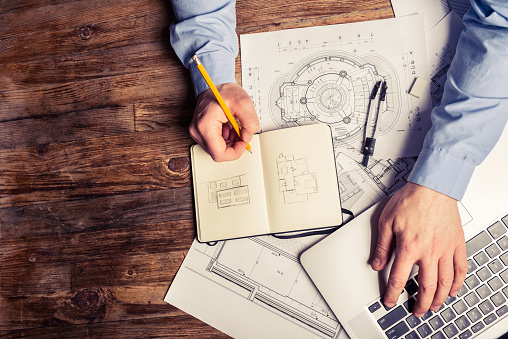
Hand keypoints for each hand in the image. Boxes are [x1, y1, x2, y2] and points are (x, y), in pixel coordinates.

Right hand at [189, 83, 259, 161]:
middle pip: (218, 153)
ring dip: (230, 143)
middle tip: (241, 133)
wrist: (214, 84)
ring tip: (235, 128)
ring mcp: (197, 132)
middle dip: (233, 146)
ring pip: (217, 150)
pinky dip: (225, 139)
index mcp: (205, 125)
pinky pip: (214, 144)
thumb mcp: (244, 102)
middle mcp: (197, 131)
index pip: (219, 154)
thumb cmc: (224, 92)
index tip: (243, 142)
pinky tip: (229, 128)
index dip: (235, 152)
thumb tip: (247, 137)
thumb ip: (250, 122)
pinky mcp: (199, 132)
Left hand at [371, 182, 467, 316]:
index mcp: (409, 247)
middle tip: (416, 310)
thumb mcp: (387, 222)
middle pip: (425, 286)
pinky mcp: (457, 244)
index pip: (399, 278)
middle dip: (420, 303)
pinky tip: (452, 289)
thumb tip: (376, 263)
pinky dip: (457, 282)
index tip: (390, 301)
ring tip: (433, 305)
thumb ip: (382, 246)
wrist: (433, 187)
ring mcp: (445, 249)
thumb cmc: (411, 200)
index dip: (393, 293)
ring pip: (444, 282)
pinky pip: (460, 269)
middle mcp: (429, 252)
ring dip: (438, 298)